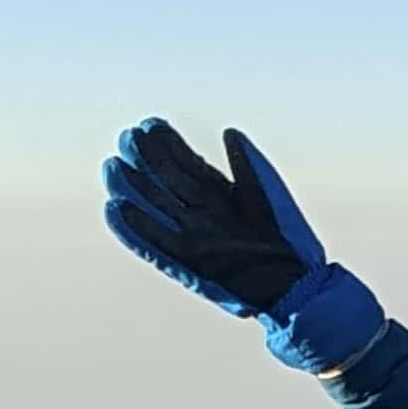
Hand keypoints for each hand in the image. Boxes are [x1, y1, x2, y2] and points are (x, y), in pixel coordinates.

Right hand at [101, 120, 380, 371]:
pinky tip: (115, 209)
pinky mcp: (188, 263)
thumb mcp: (265, 194)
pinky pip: (154, 244)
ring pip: (155, 207)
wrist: (294, 284)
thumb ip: (247, 164)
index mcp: (221, 196)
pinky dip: (133, 229)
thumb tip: (229, 132)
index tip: (151, 124)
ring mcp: (193, 237)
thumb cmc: (286, 239)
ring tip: (113, 166)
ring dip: (133, 187)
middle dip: (147, 159)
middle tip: (128, 136)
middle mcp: (202, 214)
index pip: (187, 164)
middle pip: (166, 181)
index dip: (169, 144)